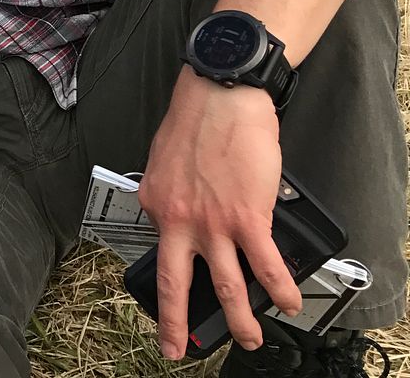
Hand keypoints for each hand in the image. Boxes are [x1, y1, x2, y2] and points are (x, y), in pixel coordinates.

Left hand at [137, 69, 300, 358]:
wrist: (220, 96)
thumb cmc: (195, 120)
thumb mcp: (163, 162)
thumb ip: (170, 194)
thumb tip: (182, 212)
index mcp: (155, 205)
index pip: (160, 250)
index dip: (170, 275)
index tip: (169, 297)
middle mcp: (179, 219)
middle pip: (176, 283)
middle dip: (175, 323)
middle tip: (174, 349)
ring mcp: (213, 222)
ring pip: (227, 286)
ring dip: (240, 318)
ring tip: (249, 339)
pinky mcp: (248, 217)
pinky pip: (267, 265)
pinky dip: (281, 289)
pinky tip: (288, 302)